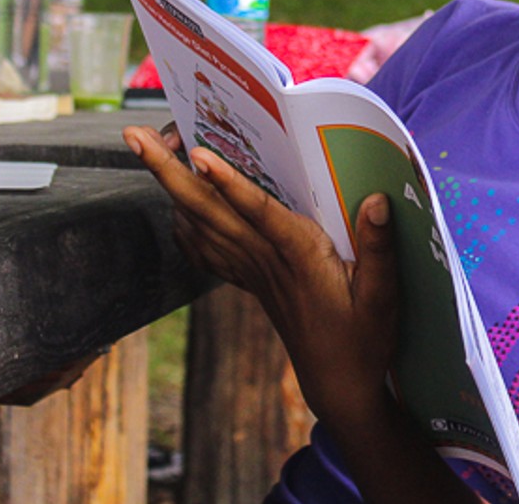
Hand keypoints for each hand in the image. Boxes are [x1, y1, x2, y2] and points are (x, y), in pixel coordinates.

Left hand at [123, 123, 399, 422]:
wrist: (339, 382)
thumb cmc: (365, 338)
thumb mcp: (384, 298)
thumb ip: (380, 249)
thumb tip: (377, 199)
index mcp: (300, 257)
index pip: (259, 213)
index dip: (229, 184)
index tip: (197, 154)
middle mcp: (265, 259)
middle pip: (208, 210)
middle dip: (168, 171)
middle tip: (134, 134)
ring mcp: (250, 270)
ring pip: (199, 222)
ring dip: (168, 185)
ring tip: (145, 146)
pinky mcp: (248, 279)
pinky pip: (204, 248)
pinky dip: (182, 222)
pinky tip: (174, 201)